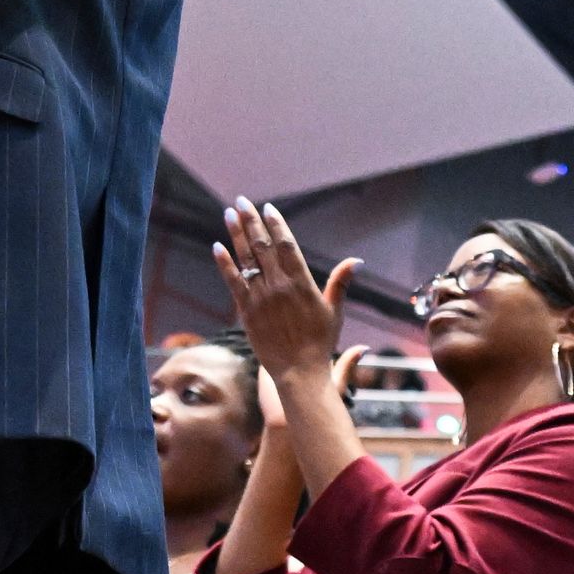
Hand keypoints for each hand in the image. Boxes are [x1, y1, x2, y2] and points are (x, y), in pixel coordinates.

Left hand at [216, 201, 355, 392]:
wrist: (299, 372)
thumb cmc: (320, 343)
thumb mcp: (334, 311)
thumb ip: (340, 283)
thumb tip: (356, 261)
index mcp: (302, 284)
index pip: (286, 246)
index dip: (276, 225)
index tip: (268, 208)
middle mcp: (279, 287)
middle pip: (263, 247)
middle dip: (252, 221)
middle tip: (242, 202)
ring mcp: (261, 298)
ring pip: (246, 259)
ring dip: (237, 234)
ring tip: (230, 214)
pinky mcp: (246, 311)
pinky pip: (233, 282)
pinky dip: (225, 263)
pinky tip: (217, 246)